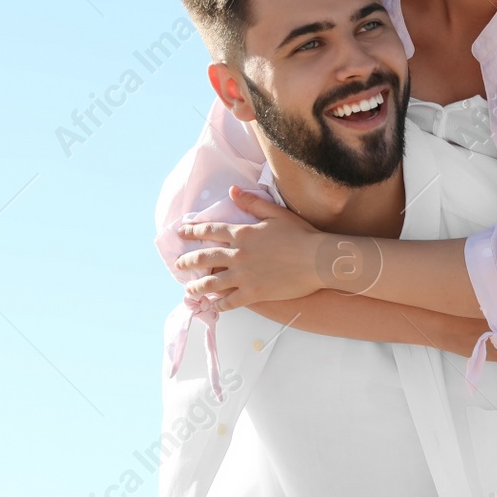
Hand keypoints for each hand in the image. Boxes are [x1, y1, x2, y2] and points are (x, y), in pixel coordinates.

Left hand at [174, 186, 326, 310]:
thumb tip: (232, 190)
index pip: (210, 231)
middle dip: (188, 262)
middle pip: (204, 258)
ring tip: (189, 290)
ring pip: (212, 283)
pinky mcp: (253, 293)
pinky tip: (213, 306)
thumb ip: (251, 203)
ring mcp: (244, 276)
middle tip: (178, 265)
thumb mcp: (276, 213)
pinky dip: (219, 305)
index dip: (193, 231)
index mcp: (242, 234)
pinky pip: (229, 301)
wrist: (318, 259)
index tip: (181, 232)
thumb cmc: (301, 235)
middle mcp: (238, 255)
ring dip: (197, 286)